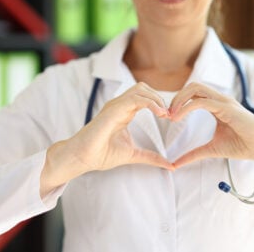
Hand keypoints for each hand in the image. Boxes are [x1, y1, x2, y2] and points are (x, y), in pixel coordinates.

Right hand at [41, 82, 172, 196]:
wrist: (83, 158)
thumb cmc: (101, 154)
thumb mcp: (133, 155)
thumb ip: (151, 157)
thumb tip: (170, 165)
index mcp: (123, 112)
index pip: (144, 97)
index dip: (160, 104)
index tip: (171, 117)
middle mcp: (119, 105)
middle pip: (144, 88)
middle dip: (159, 98)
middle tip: (170, 114)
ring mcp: (115, 106)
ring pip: (140, 89)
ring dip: (156, 99)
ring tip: (166, 114)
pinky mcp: (113, 110)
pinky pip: (135, 99)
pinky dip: (151, 103)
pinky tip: (160, 114)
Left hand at [169, 82, 253, 167]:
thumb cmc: (243, 145)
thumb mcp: (212, 149)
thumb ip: (194, 154)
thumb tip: (176, 163)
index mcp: (217, 105)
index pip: (193, 94)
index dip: (178, 102)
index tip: (168, 117)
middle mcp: (220, 99)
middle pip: (192, 86)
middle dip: (176, 97)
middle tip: (166, 115)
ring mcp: (224, 102)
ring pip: (196, 88)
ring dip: (179, 99)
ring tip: (170, 116)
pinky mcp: (227, 108)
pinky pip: (202, 102)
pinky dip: (186, 107)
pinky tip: (178, 118)